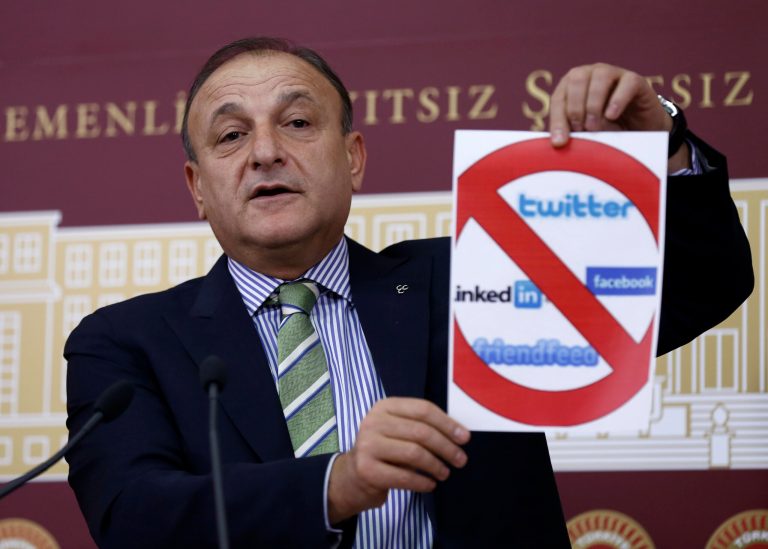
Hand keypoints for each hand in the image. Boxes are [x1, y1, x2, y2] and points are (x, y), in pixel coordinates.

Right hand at [327, 397, 469, 523]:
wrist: (353, 475)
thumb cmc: (385, 450)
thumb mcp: (398, 430)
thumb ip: (421, 425)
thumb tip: (460, 433)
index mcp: (384, 406)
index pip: (423, 410)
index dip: (447, 423)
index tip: (465, 438)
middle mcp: (373, 422)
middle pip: (421, 432)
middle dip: (446, 447)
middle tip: (460, 460)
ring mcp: (367, 445)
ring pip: (414, 454)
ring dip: (436, 465)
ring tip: (445, 473)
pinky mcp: (366, 469)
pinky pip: (404, 476)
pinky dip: (423, 482)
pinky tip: (430, 484)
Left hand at [548, 63, 688, 171]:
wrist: (639, 130)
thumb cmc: (607, 128)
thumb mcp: (586, 132)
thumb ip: (573, 131)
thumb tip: (559, 141)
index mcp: (572, 85)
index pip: (559, 98)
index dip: (558, 120)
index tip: (560, 142)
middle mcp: (591, 74)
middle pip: (576, 79)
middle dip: (575, 108)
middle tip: (581, 129)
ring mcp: (614, 74)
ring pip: (600, 76)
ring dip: (593, 103)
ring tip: (594, 126)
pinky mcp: (635, 80)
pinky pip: (626, 83)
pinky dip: (617, 99)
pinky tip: (612, 115)